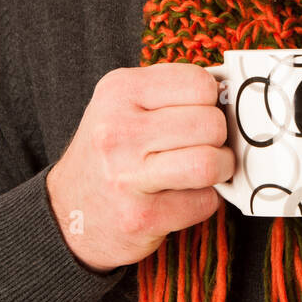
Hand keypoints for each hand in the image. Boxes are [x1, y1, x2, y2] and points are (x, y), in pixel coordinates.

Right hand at [46, 64, 233, 272]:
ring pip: (210, 163)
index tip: (201, 113)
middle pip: (211, 124)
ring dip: (220, 169)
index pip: (200, 84)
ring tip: (205, 170)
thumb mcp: (126, 105)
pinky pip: (204, 202)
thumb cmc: (111, 152)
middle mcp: (118, 131)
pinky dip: (204, 200)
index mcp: (119, 92)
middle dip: (219, 137)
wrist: (69, 211)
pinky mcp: (141, 217)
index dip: (212, 101)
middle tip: (204, 145)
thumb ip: (173, 93)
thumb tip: (233, 94)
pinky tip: (183, 196)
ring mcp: (127, 177)